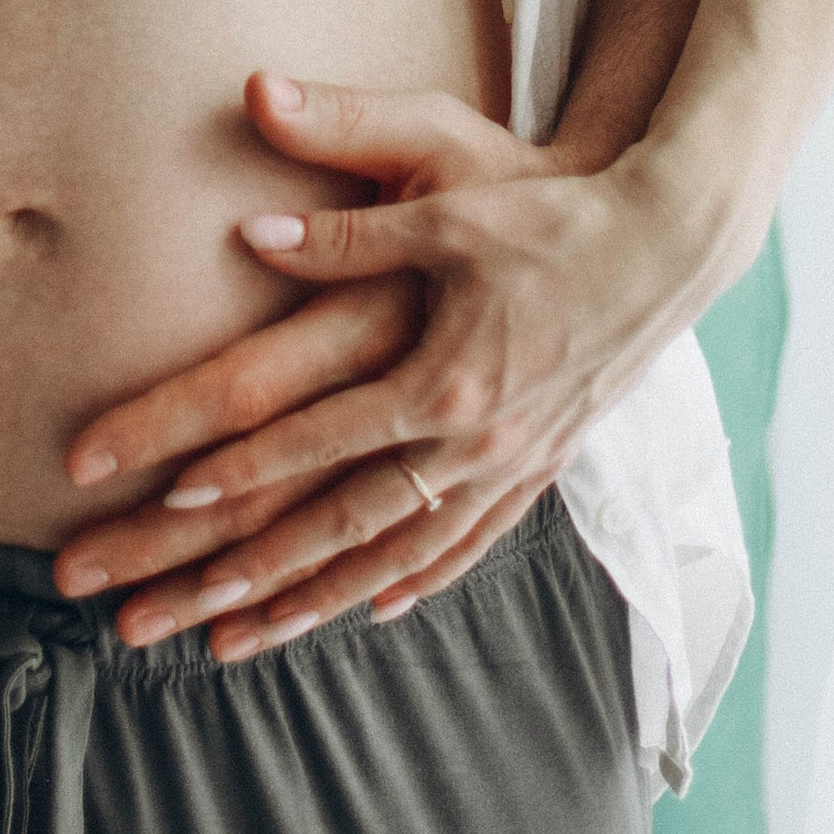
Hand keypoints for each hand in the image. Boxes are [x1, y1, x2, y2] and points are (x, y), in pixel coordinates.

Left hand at [52, 74, 712, 655]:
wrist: (671, 239)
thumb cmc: (551, 204)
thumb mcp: (447, 189)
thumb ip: (344, 224)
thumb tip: (250, 231)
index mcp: (442, 374)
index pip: (315, 433)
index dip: (238, 462)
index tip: (164, 493)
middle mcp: (471, 440)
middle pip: (337, 522)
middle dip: (239, 572)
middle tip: (162, 614)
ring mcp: (507, 463)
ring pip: (392, 554)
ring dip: (308, 601)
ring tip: (231, 644)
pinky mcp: (538, 463)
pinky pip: (465, 542)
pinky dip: (412, 577)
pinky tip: (370, 606)